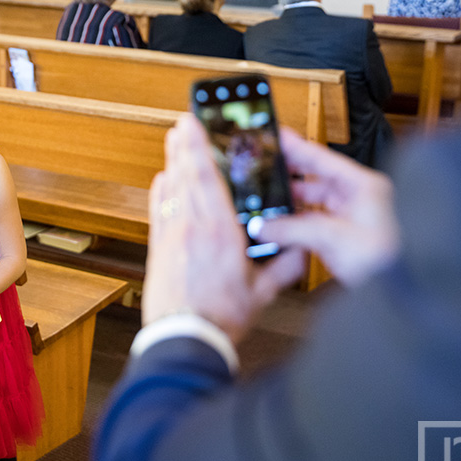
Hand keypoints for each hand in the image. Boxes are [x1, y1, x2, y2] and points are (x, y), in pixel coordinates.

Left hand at [143, 115, 304, 344]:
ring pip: (170, 188)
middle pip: (185, 175)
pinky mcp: (158, 248)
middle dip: (184, 145)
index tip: (195, 125)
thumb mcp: (262, 293)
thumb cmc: (220, 318)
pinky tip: (163, 179)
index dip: (200, 147)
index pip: (207, 178)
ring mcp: (171, 236)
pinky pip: (158, 209)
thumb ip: (284, 267)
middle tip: (183, 121)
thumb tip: (302, 250)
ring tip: (174, 139)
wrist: (183, 339)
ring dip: (172, 161)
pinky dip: (160, 190)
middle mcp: (191, 228)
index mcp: (219, 233)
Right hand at [257, 128, 399, 286]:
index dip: (297, 147)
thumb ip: (293, 230)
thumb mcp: (333, 238)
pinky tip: (281, 227)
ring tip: (267, 201)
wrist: (404, 293)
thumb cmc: (386, 260)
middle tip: (264, 170)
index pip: (322, 158)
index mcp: (363, 186)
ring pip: (315, 204)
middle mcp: (359, 198)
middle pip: (317, 180)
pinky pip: (316, 225)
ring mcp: (353, 218)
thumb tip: (263, 226)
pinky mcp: (347, 239)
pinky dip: (298, 225)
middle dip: (290, 177)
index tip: (276, 136)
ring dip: (292, 205)